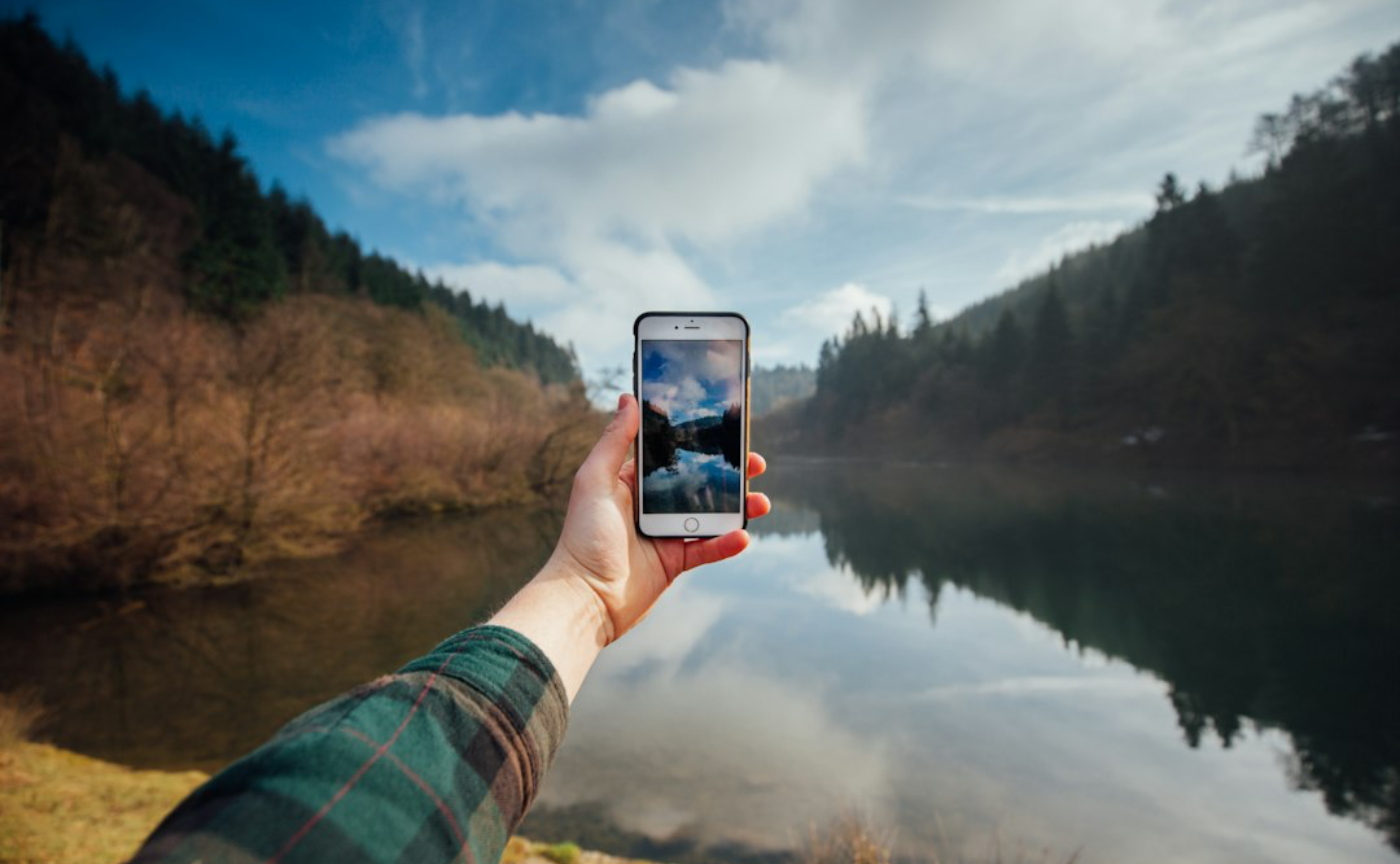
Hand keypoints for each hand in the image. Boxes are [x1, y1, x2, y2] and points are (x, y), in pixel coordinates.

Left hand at [549, 393, 769, 642]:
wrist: (584, 597)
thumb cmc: (583, 537)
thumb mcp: (595, 480)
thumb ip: (614, 441)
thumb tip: (628, 399)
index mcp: (631, 483)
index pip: (672, 455)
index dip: (698, 442)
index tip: (724, 429)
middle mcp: (650, 506)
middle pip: (699, 482)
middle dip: (730, 473)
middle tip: (755, 463)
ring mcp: (665, 534)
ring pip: (710, 515)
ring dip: (738, 507)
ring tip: (760, 502)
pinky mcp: (675, 563)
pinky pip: (708, 549)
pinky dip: (727, 543)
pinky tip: (743, 535)